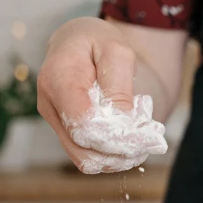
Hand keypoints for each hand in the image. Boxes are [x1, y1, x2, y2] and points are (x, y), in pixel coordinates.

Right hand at [38, 17, 164, 173]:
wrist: (78, 42)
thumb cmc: (99, 42)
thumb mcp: (117, 52)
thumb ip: (119, 87)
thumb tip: (122, 124)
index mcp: (58, 79)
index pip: (83, 123)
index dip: (115, 136)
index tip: (145, 133)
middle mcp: (50, 105)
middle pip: (84, 149)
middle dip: (122, 149)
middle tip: (152, 137)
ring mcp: (55, 122)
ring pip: (86, 160)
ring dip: (120, 156)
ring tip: (143, 136)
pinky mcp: (65, 133)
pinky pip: (89, 156)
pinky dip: (114, 155)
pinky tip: (131, 137)